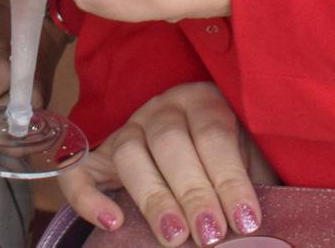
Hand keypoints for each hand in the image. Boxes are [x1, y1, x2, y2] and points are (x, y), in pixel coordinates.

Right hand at [55, 82, 276, 247]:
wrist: (203, 158)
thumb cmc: (229, 165)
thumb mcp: (250, 163)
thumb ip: (249, 185)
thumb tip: (256, 224)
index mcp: (203, 101)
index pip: (214, 134)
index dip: (230, 179)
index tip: (246, 220)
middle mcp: (161, 108)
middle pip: (170, 141)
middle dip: (193, 192)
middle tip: (211, 234)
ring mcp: (128, 128)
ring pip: (130, 153)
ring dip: (153, 198)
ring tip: (175, 237)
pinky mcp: (100, 156)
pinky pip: (79, 168)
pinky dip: (89, 196)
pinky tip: (111, 223)